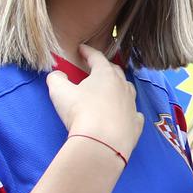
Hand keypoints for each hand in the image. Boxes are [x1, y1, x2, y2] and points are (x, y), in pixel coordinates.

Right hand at [46, 46, 143, 161]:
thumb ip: (56, 79)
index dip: (88, 52)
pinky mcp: (136, 124)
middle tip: (95, 69)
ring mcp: (132, 105)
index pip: (97, 57)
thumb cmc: (81, 113)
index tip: (82, 49)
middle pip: (115, 72)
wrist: (102, 143)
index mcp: (105, 74)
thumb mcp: (59, 92)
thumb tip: (56, 74)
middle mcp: (122, 86)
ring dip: (119, 88)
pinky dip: (128, 112)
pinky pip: (134, 114)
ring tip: (110, 90)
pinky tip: (124, 115)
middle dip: (105, 68)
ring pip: (128, 90)